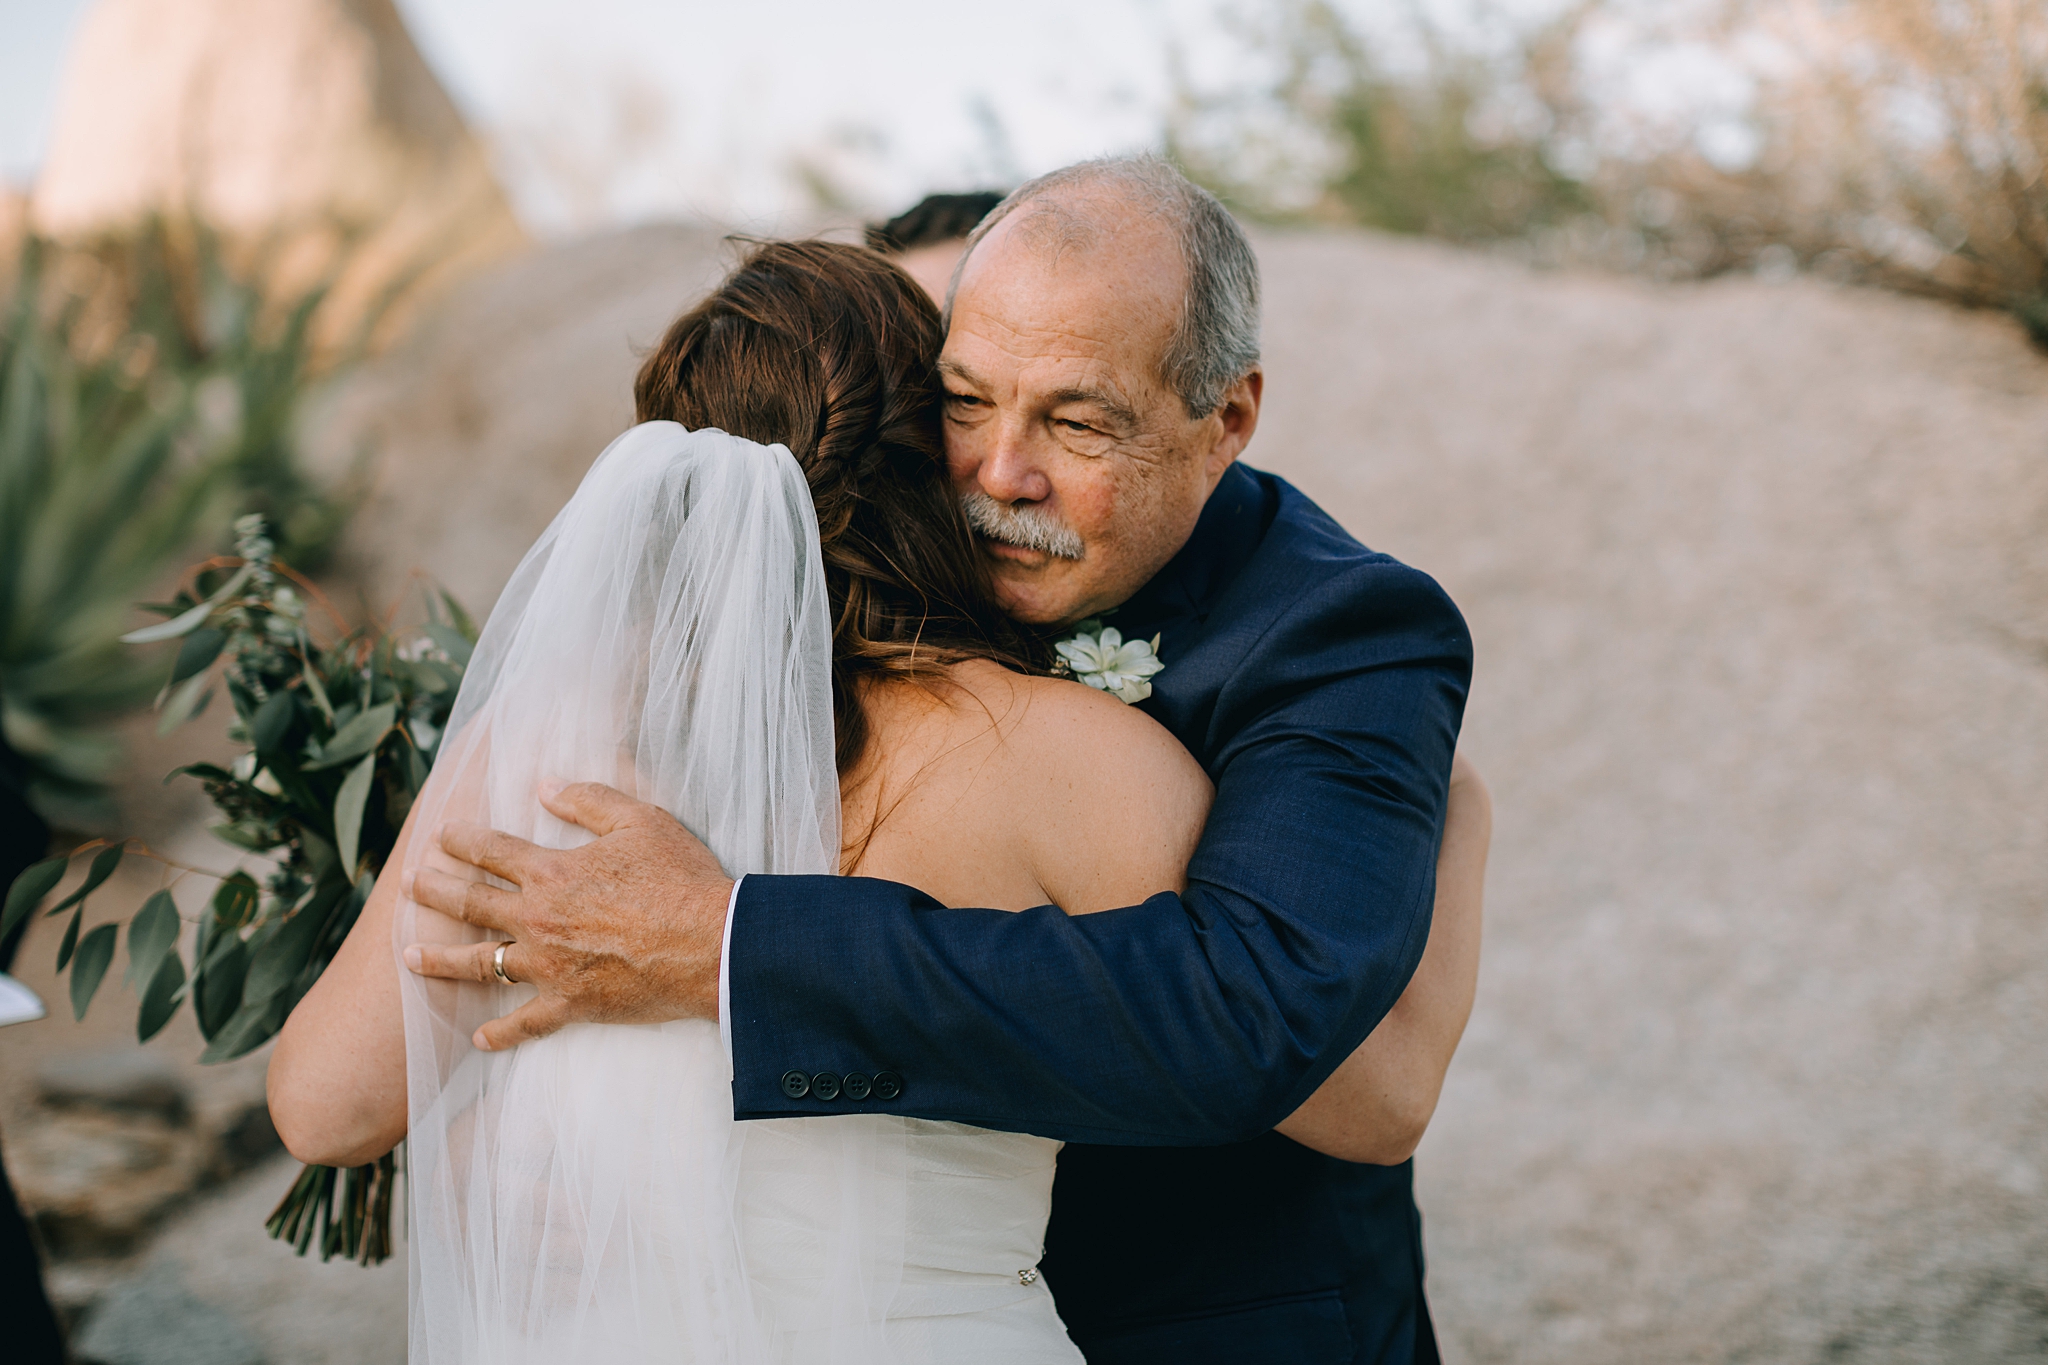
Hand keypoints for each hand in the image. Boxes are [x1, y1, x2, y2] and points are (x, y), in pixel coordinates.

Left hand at [402, 782, 733, 1050]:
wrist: (713, 945)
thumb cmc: (682, 879)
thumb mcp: (641, 820)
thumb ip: (588, 800)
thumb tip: (544, 786)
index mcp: (552, 872)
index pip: (491, 851)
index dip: (461, 840)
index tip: (441, 834)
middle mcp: (538, 920)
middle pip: (470, 904)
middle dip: (432, 892)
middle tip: (406, 885)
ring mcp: (549, 967)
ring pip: (479, 965)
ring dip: (440, 960)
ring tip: (409, 957)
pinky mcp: (570, 1005)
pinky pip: (525, 1024)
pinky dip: (500, 1034)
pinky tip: (478, 1038)